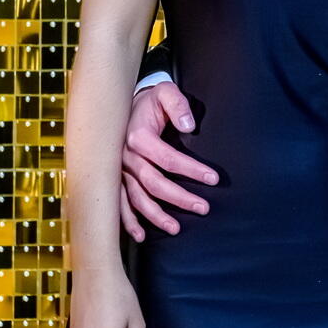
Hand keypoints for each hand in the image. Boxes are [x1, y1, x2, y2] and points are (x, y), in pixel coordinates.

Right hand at [120, 83, 219, 238]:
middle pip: (154, 183)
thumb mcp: (165, 93)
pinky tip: (139, 235)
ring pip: (136, 197)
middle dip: (180, 198)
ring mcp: (118, 170)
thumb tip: (189, 126)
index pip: (168, 158)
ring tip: (175, 228)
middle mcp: (125, 157)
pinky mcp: (114, 178)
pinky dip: (127, 220)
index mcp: (138, 137)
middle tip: (203, 208)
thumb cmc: (149, 102)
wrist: (122, 105)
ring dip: (155, 215)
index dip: (192, 170)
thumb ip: (178, 105)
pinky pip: (119, 203)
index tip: (213, 179)